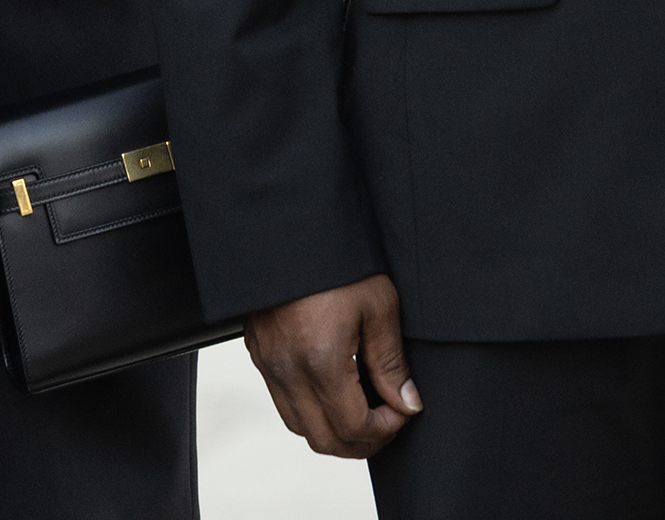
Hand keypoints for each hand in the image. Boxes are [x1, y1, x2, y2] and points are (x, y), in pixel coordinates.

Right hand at [245, 274, 419, 458]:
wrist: (289, 224)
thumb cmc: (338, 259)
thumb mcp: (378, 304)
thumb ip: (391, 362)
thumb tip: (407, 403)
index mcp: (319, 361)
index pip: (353, 428)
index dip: (386, 429)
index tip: (404, 409)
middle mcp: (286, 370)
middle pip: (324, 440)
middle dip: (362, 440)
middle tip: (387, 418)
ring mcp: (267, 363)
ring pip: (299, 427)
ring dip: (333, 429)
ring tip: (362, 405)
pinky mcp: (257, 351)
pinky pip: (283, 400)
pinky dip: (310, 409)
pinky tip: (334, 385)